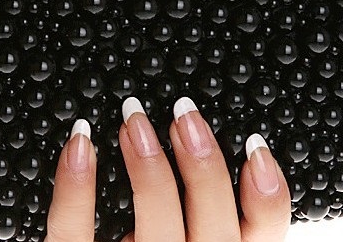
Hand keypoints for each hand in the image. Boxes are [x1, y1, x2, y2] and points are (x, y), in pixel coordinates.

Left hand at [44, 95, 291, 241]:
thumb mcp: (195, 234)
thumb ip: (208, 209)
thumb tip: (224, 144)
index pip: (263, 231)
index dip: (268, 189)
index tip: (251, 142)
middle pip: (213, 223)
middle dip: (202, 161)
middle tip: (183, 113)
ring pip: (156, 219)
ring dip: (148, 161)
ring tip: (135, 121)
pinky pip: (75, 232)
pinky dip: (76, 184)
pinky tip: (81, 144)